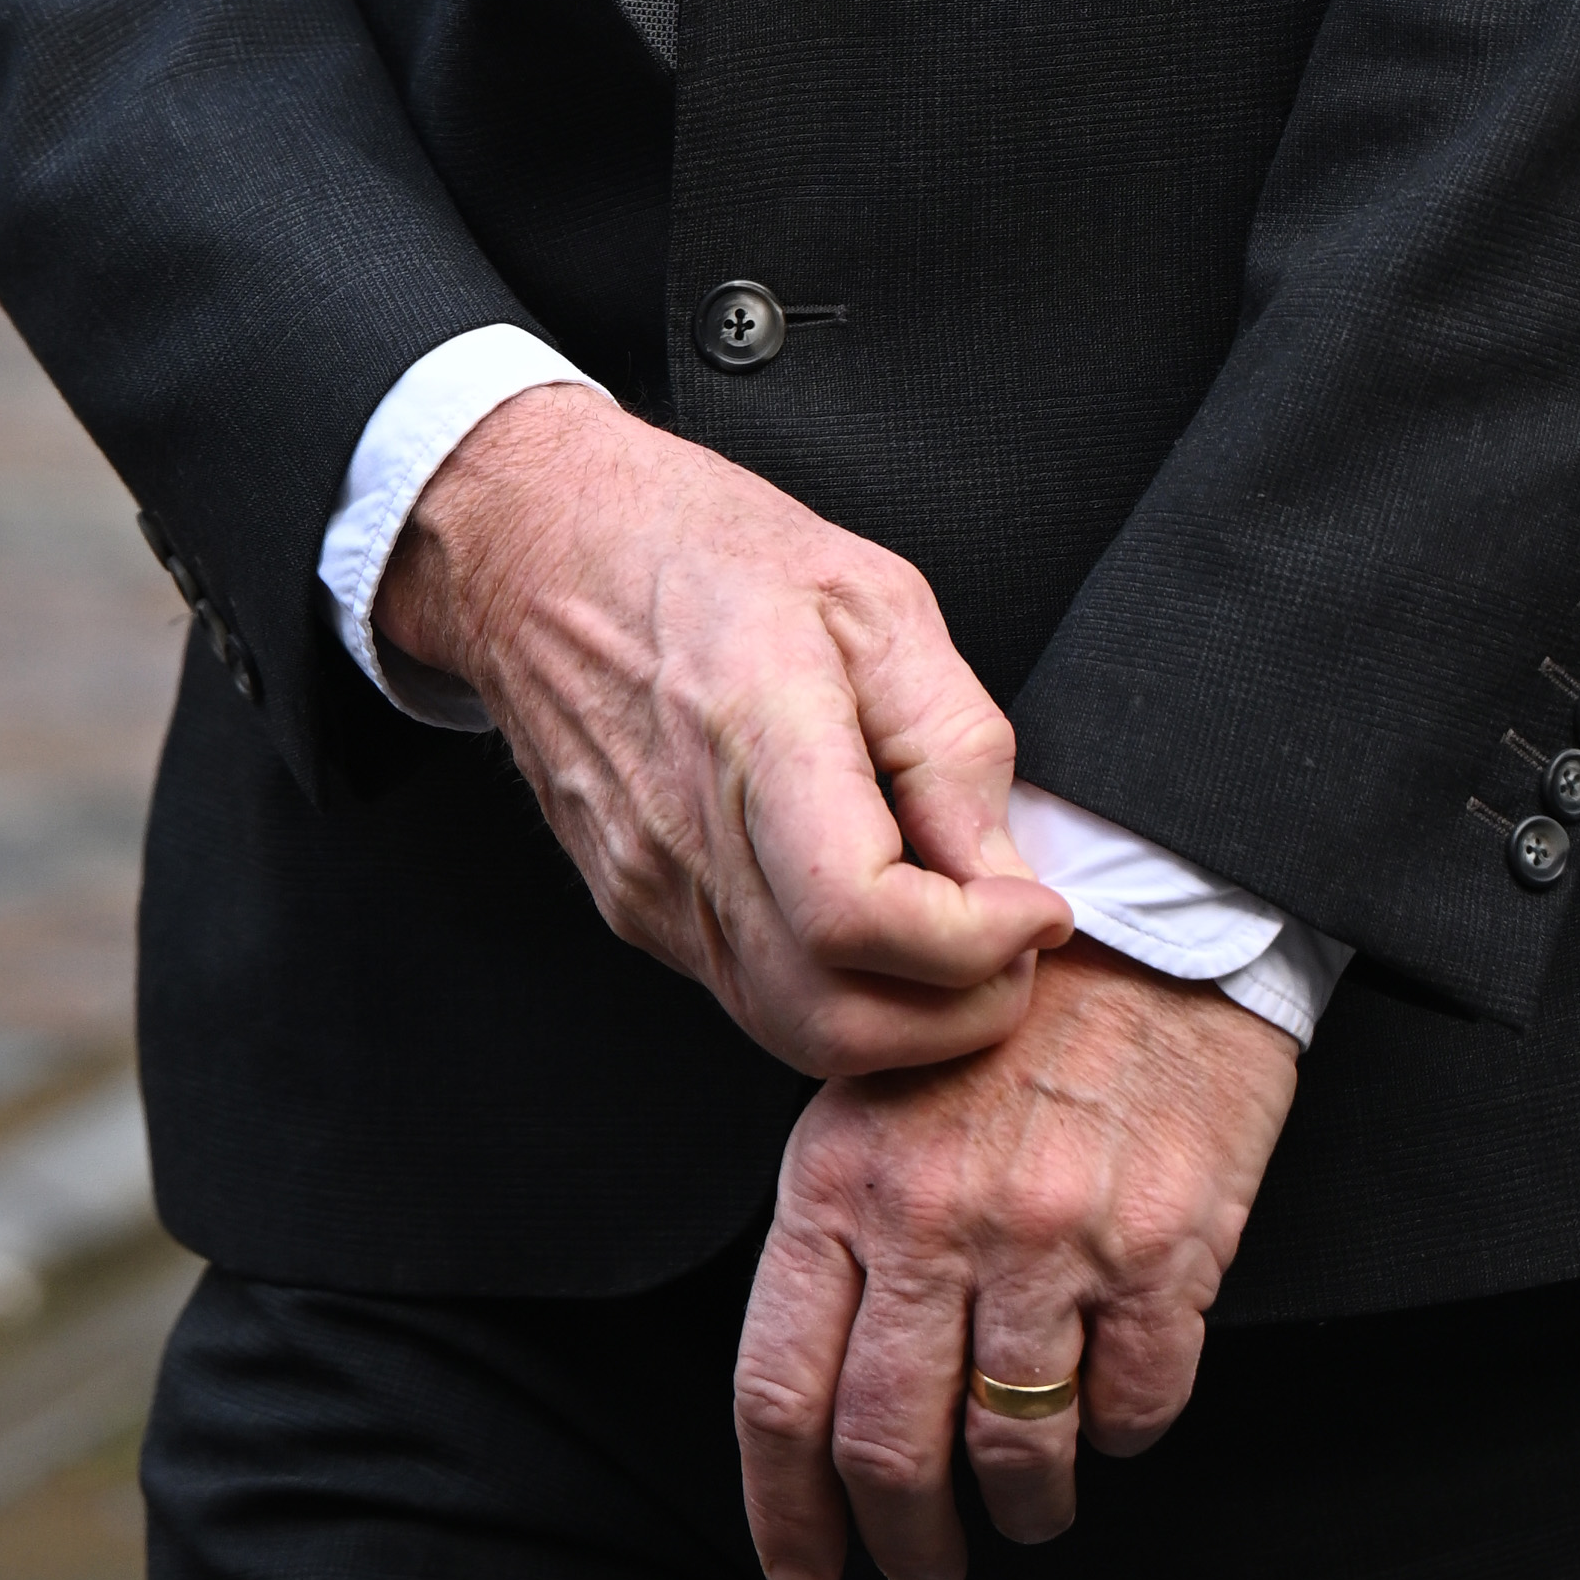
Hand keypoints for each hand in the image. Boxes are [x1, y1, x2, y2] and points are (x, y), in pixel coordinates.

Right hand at [375, 380, 1066, 1078]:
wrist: (542, 550)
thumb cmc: (708, 549)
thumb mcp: (876, 596)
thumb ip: (951, 742)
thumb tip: (1003, 876)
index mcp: (753, 727)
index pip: (857, 914)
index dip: (972, 943)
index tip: (1037, 908)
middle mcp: (686, 832)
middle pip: (832, 1016)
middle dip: (959, 1014)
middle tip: (1017, 943)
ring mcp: (650, 887)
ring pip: (792, 1030)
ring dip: (905, 1021)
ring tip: (959, 935)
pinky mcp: (635, 910)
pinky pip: (752, 994)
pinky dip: (839, 992)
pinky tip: (879, 922)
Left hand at [734, 937, 1299, 1579]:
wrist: (1146, 920)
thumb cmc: (998, 1022)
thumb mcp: (869, 1095)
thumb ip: (835, 1234)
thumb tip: (820, 1398)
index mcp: (842, 1179)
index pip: (779, 1389)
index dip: (787, 1509)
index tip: (807, 1568)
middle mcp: (935, 1217)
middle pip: (889, 1445)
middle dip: (906, 1541)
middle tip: (926, 1567)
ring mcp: (1051, 1237)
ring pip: (1017, 1449)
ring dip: (1025, 1508)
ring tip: (1032, 1509)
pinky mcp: (1162, 1249)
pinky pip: (1135, 1407)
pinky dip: (1122, 1436)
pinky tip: (1114, 1414)